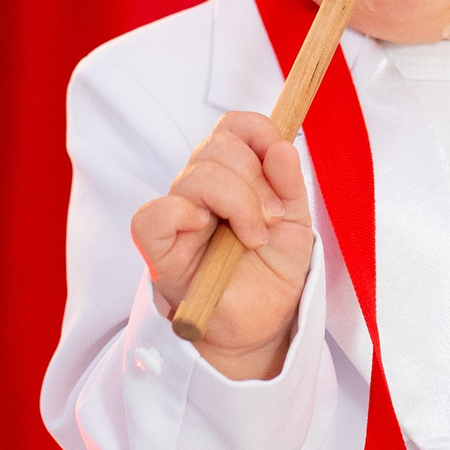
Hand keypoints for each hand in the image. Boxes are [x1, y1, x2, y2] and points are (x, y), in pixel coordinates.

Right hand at [131, 112, 313, 377]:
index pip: (233, 126)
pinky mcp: (160, 251)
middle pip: (216, 147)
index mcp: (233, 175)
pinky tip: (206, 231)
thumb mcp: (296, 223)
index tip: (282, 167)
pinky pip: (152, 216)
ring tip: (254, 238)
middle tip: (271, 220)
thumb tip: (282, 147)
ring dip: (237, 203)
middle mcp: (201, 190)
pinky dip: (182, 215)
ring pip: (195, 176)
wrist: (264, 323)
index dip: (259, 134)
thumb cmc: (273, 271)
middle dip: (254, 180)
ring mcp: (178, 218)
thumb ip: (289, 184)